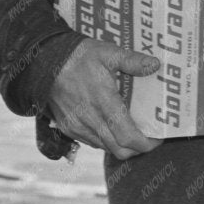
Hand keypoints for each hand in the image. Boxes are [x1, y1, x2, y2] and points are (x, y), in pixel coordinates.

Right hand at [49, 38, 162, 159]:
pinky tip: (110, 125)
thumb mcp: (107, 53)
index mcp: (104, 102)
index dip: (146, 144)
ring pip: (106, 148)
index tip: (158, 138)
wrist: (45, 62)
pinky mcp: (68, 128)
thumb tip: (154, 65)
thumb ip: (132, 61)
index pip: (128, 137)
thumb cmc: (79, 56)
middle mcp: (90, 120)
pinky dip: (105, 140)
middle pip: (120, 150)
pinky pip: (92, 143)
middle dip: (138, 148)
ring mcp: (77, 127)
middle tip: (148, 137)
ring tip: (130, 130)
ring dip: (121, 145)